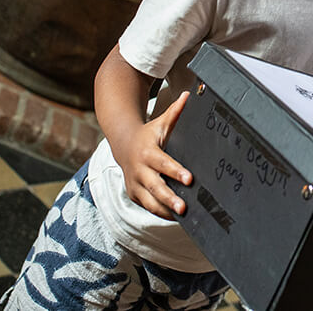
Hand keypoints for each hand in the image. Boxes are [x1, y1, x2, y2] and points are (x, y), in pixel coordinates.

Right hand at [110, 91, 192, 219]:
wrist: (123, 144)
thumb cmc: (148, 134)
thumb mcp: (161, 123)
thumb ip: (176, 112)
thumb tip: (189, 95)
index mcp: (148, 153)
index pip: (163, 163)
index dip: (176, 171)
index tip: (190, 179)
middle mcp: (140, 170)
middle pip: (155, 187)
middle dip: (170, 198)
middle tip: (184, 208)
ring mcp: (135, 184)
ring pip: (149, 201)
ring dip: (165, 210)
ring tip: (182, 217)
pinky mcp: (134, 194)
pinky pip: (147, 206)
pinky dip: (160, 213)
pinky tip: (175, 218)